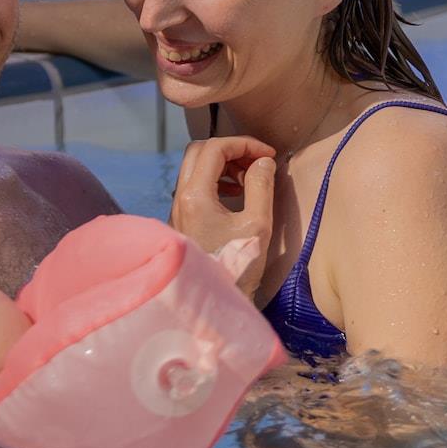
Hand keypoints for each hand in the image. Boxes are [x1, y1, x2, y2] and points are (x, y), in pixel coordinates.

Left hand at [170, 135, 277, 297]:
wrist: (215, 303)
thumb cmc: (238, 267)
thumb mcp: (257, 225)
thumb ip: (261, 187)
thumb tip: (263, 161)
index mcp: (195, 195)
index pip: (214, 148)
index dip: (244, 144)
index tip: (268, 154)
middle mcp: (180, 197)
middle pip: (198, 151)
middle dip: (230, 149)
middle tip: (256, 160)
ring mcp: (178, 207)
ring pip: (195, 166)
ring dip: (223, 163)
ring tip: (250, 177)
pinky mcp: (182, 218)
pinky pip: (195, 183)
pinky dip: (216, 178)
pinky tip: (237, 192)